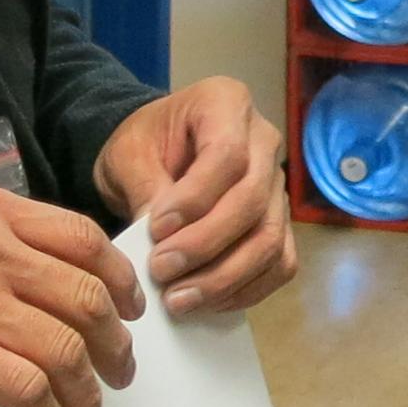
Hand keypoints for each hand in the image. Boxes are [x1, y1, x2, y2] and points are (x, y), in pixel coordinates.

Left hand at [92, 77, 297, 316]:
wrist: (155, 156)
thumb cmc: (142, 145)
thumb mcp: (128, 154)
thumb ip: (145, 187)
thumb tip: (161, 237)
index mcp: (227, 103)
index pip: (227, 155)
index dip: (195, 199)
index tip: (156, 229)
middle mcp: (265, 141)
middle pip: (252, 201)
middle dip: (205, 245)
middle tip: (161, 272)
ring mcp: (277, 185)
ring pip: (270, 239)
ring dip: (225, 277)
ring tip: (178, 300)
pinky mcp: (279, 223)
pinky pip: (279, 263)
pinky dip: (247, 289)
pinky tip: (209, 303)